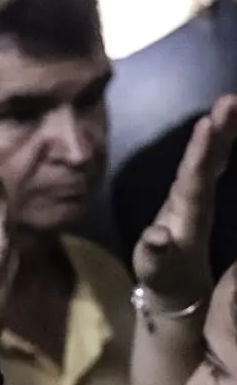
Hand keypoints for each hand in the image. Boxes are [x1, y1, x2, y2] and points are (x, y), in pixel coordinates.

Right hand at [132, 96, 236, 310]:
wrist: (179, 285)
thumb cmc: (164, 275)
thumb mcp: (155, 268)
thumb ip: (156, 252)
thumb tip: (158, 236)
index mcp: (189, 213)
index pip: (196, 178)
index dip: (201, 152)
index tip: (209, 123)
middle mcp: (198, 199)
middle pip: (211, 162)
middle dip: (221, 132)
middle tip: (230, 99)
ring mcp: (198, 195)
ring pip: (215, 159)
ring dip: (223, 131)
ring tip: (231, 102)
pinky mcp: (195, 194)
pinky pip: (210, 162)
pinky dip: (217, 143)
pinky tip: (221, 125)